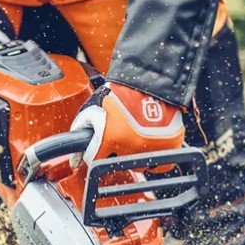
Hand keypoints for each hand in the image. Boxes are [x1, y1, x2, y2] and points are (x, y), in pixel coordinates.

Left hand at [70, 82, 184, 166]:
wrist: (150, 79)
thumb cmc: (122, 91)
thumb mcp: (94, 107)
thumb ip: (83, 129)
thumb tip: (74, 159)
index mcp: (111, 137)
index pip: (95, 159)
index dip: (94, 153)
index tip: (97, 149)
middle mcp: (132, 146)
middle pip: (118, 163)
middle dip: (115, 152)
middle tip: (119, 137)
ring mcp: (153, 148)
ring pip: (139, 166)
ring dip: (135, 155)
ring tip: (135, 137)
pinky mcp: (171, 145)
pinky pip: (160, 164)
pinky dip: (154, 157)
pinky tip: (150, 145)